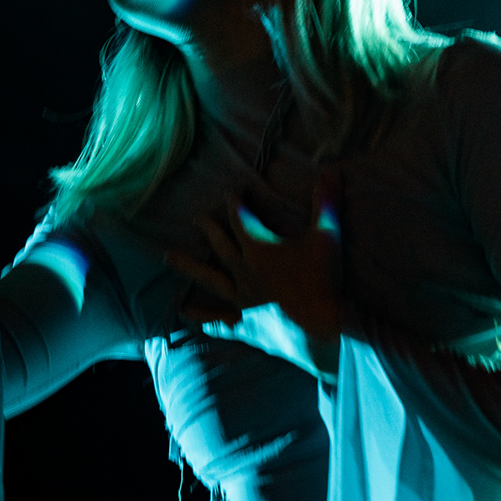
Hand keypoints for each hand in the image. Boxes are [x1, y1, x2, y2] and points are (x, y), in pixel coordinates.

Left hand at [165, 170, 342, 363]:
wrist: (316, 329)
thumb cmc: (320, 280)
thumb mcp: (327, 237)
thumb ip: (327, 203)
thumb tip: (332, 170)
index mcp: (258, 248)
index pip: (241, 219)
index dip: (236, 203)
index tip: (232, 193)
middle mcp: (243, 271)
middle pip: (220, 245)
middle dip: (209, 229)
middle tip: (196, 219)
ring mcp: (241, 299)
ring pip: (210, 279)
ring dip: (190, 267)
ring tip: (168, 258)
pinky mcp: (244, 324)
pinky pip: (219, 320)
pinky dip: (204, 318)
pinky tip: (187, 315)